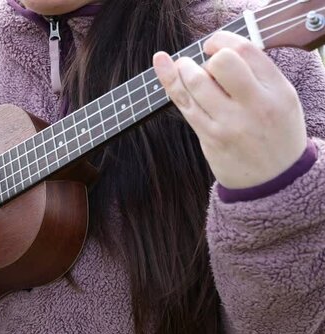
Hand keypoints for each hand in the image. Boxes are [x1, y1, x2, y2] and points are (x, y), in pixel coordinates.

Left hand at [153, 31, 307, 188]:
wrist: (274, 181)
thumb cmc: (275, 134)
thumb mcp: (282, 100)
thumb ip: (257, 76)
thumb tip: (219, 52)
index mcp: (277, 91)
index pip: (245, 52)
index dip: (223, 41)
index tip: (214, 46)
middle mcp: (255, 105)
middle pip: (222, 64)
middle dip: (208, 58)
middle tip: (204, 63)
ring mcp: (230, 123)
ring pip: (197, 83)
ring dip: (185, 69)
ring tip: (184, 67)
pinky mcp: (209, 136)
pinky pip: (184, 103)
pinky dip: (170, 81)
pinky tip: (162, 64)